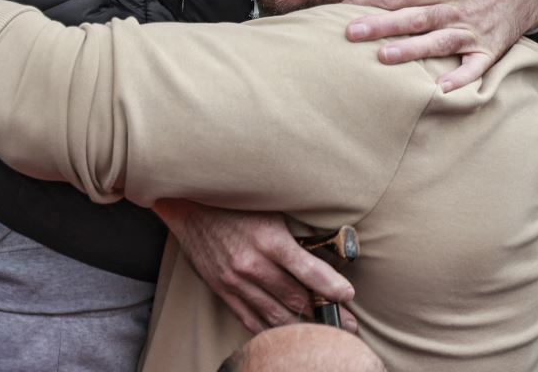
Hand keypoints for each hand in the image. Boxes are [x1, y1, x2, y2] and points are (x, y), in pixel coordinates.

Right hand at [154, 201, 354, 334]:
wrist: (189, 204)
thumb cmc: (235, 201)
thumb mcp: (270, 206)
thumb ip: (293, 230)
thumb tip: (327, 247)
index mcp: (269, 239)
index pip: (309, 271)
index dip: (331, 287)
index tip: (348, 296)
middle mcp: (252, 264)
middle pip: (295, 298)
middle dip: (324, 313)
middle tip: (347, 323)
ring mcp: (235, 281)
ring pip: (275, 314)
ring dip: (301, 327)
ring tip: (323, 335)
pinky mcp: (222, 290)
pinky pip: (249, 319)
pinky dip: (269, 330)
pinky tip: (285, 336)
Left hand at [343, 0, 537, 91]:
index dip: (374, 1)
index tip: (345, 7)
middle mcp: (456, 8)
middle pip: (414, 18)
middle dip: (382, 25)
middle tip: (351, 32)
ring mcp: (473, 31)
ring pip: (438, 42)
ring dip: (411, 50)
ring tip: (384, 57)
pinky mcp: (489, 50)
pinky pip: (474, 67)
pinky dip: (459, 78)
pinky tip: (440, 88)